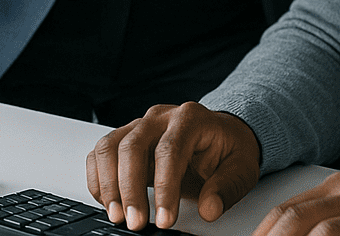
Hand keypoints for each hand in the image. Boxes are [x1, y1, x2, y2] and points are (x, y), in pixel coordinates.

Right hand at [86, 102, 260, 231]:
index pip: (170, 150)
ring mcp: (141, 125)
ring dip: (108, 184)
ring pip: (110, 146)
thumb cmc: (229, 150)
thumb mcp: (241, 167)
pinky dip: (98, 178)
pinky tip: (108, 202)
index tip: (164, 219)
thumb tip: (209, 209)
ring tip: (117, 216)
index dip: (164, 188)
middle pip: (133, 146)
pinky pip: (101, 152)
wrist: (221, 135)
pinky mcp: (127, 137)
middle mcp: (161, 117)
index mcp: (191, 118)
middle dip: (130, 188)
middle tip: (135, 223)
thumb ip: (227, 187)